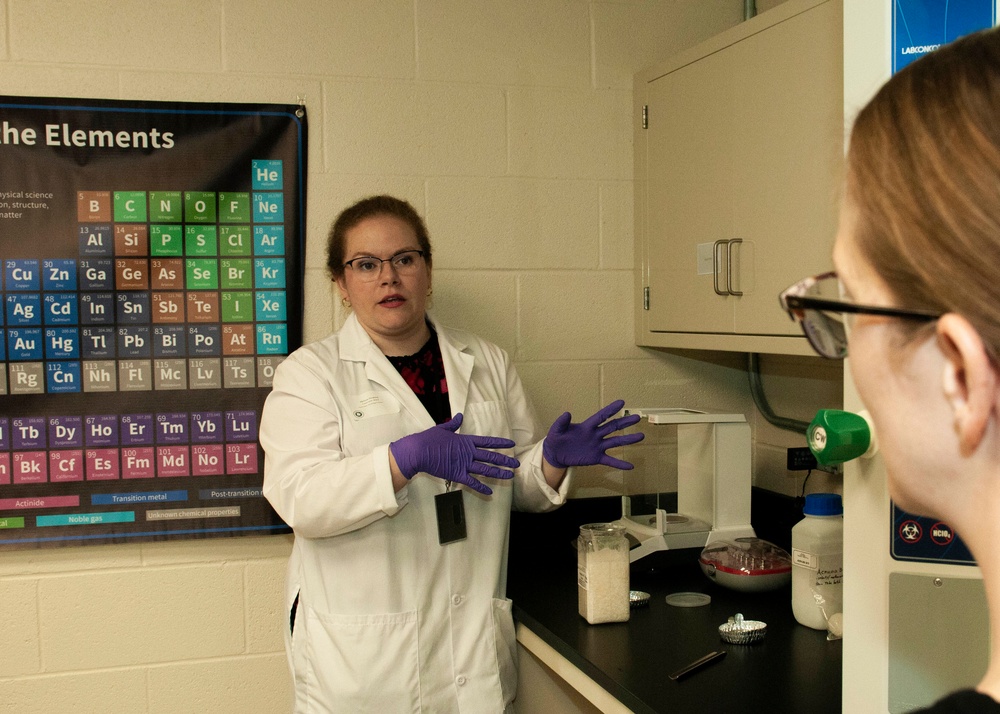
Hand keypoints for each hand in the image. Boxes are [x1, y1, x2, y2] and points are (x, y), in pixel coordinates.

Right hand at [390, 414, 519, 494]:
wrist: (418, 452)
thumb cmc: (428, 439)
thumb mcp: (442, 429)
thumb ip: (453, 424)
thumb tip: (459, 416)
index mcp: (466, 441)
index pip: (488, 441)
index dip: (500, 443)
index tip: (512, 444)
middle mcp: (468, 453)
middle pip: (491, 457)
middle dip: (505, 460)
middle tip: (516, 464)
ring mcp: (464, 465)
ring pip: (485, 470)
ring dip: (498, 473)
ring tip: (510, 476)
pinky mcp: (457, 475)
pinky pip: (472, 483)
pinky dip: (481, 488)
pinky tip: (490, 492)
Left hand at [543, 399, 643, 469]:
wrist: (555, 454)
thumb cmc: (556, 439)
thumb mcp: (556, 430)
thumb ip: (561, 422)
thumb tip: (567, 413)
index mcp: (587, 426)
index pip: (601, 416)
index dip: (611, 410)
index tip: (622, 403)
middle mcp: (595, 435)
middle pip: (612, 427)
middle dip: (624, 422)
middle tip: (637, 417)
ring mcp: (597, 446)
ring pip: (615, 442)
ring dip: (628, 440)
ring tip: (641, 436)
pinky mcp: (596, 457)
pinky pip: (610, 460)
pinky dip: (620, 464)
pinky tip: (630, 466)